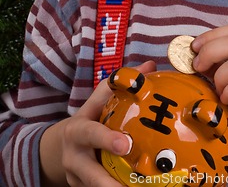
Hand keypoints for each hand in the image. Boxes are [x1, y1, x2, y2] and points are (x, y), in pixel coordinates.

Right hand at [40, 60, 156, 185]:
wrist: (63, 146)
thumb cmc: (90, 118)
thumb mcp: (98, 100)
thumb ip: (120, 84)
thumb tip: (150, 67)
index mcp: (77, 131)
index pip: (90, 133)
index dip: (106, 139)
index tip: (125, 144)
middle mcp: (74, 158)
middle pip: (91, 174)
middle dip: (109, 182)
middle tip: (130, 186)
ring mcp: (77, 178)